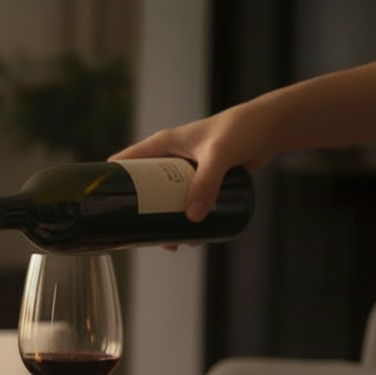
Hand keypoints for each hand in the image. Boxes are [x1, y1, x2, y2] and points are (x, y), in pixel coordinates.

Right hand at [109, 101, 275, 222]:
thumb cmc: (241, 130)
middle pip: (143, 189)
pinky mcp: (201, 181)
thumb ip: (206, 184)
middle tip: (144, 237)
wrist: (270, 128)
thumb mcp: (218, 156)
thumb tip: (192, 218)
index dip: (110, 182)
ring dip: (165, 222)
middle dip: (141, 214)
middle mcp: (168, 158)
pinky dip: (186, 220)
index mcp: (161, 145)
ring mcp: (184, 171)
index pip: (124, 162)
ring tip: (172, 244)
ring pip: (165, 201)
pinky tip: (192, 237)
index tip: (104, 207)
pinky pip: (186, 203)